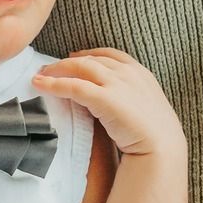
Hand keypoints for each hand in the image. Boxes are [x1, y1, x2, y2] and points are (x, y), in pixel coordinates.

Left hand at [30, 47, 184, 158]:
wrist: (162, 148)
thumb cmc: (156, 136)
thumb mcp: (146, 109)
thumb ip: (132, 100)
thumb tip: (118, 106)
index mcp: (140, 73)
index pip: (110, 55)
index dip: (89, 55)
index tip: (74, 57)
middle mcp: (128, 73)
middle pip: (91, 60)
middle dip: (68, 62)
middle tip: (49, 67)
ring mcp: (117, 84)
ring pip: (80, 68)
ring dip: (57, 70)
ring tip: (40, 75)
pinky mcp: (104, 98)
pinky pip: (73, 86)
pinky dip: (53, 84)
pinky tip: (39, 84)